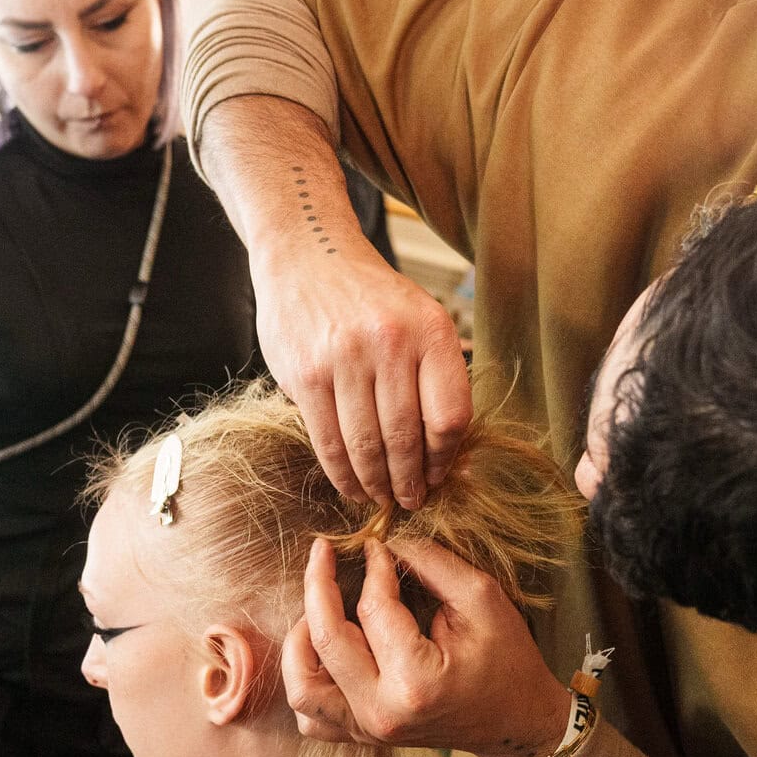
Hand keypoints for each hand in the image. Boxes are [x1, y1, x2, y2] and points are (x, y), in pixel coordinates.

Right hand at [252, 240, 467, 509]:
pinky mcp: (306, 374)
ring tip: (382, 498)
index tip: (440, 475)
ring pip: (366, 445)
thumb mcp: (419, 318)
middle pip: (406, 437)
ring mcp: (344, 358)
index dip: (446, 457)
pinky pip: (327, 440)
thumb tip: (450, 454)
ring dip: (376, 484)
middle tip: (412, 501)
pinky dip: (341, 473)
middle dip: (410, 481)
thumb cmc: (371, 298)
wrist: (308, 255)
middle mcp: (389, 343)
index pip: (450, 416)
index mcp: (430, 331)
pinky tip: (351, 485)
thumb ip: (435, 377)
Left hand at [283, 537, 571, 756]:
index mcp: (416, 681)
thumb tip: (385, 543)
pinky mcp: (361, 736)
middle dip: (318, 585)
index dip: (373, 567)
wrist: (517, 723)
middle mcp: (382, 712)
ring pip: (302, 687)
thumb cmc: (508, 660)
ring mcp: (367, 731)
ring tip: (316, 605)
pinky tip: (320, 650)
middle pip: (325, 642)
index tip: (378, 545)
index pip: (373, 609)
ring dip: (300, 640)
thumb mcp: (482, 599)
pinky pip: (310, 716)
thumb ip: (432, 563)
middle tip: (323, 552)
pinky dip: (305, 680)